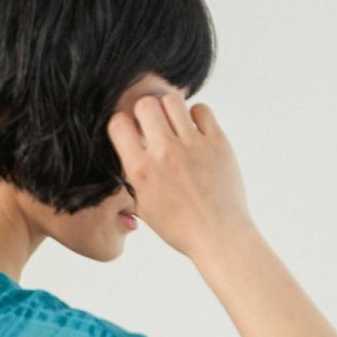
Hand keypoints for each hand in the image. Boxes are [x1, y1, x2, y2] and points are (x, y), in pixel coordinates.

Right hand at [106, 94, 252, 259]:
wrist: (218, 236)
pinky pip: (202, 110)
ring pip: (172, 100)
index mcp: (141, 171)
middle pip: (145, 104)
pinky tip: (195, 132)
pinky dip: (196, 116)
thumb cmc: (181, 228)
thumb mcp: (144, 207)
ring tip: (175, 126)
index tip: (132, 133)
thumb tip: (126, 155)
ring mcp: (192, 146)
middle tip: (154, 126)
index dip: (123, 125)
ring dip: (170, 110)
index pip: (118, 124)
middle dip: (146, 112)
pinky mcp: (217, 142)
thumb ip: (132, 178)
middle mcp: (164, 154)